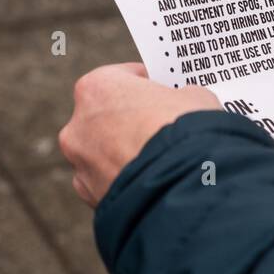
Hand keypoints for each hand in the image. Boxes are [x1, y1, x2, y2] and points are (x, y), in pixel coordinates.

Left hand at [60, 63, 221, 207]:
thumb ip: (180, 96)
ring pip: (102, 153)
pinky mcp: (90, 196)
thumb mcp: (194, 97)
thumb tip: (183, 103)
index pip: (121, 77)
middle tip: (161, 125)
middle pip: (106, 116)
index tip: (162, 91)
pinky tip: (150, 181)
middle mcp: (78, 123)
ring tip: (158, 158)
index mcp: (97, 87)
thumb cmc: (186, 130)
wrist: (183, 185)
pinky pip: (106, 182)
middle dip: (130, 120)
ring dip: (123, 153)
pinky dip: (124, 181)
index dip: (146, 84)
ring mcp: (80, 163)